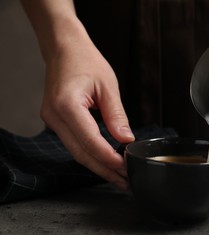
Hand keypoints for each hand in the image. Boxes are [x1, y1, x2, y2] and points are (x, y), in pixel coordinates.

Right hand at [41, 39, 134, 189]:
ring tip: (118, 176)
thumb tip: (126, 140)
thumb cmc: (86, 61)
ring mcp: (51, 120)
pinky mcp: (55, 121)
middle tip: (125, 181)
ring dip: (98, 165)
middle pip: (81, 153)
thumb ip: (116, 115)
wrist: (65, 49)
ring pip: (76, 152)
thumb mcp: (108, 86)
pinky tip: (105, 161)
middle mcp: (54, 116)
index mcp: (67, 105)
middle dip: (104, 169)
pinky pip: (74, 143)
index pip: (90, 140)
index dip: (108, 158)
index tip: (125, 167)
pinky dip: (90, 154)